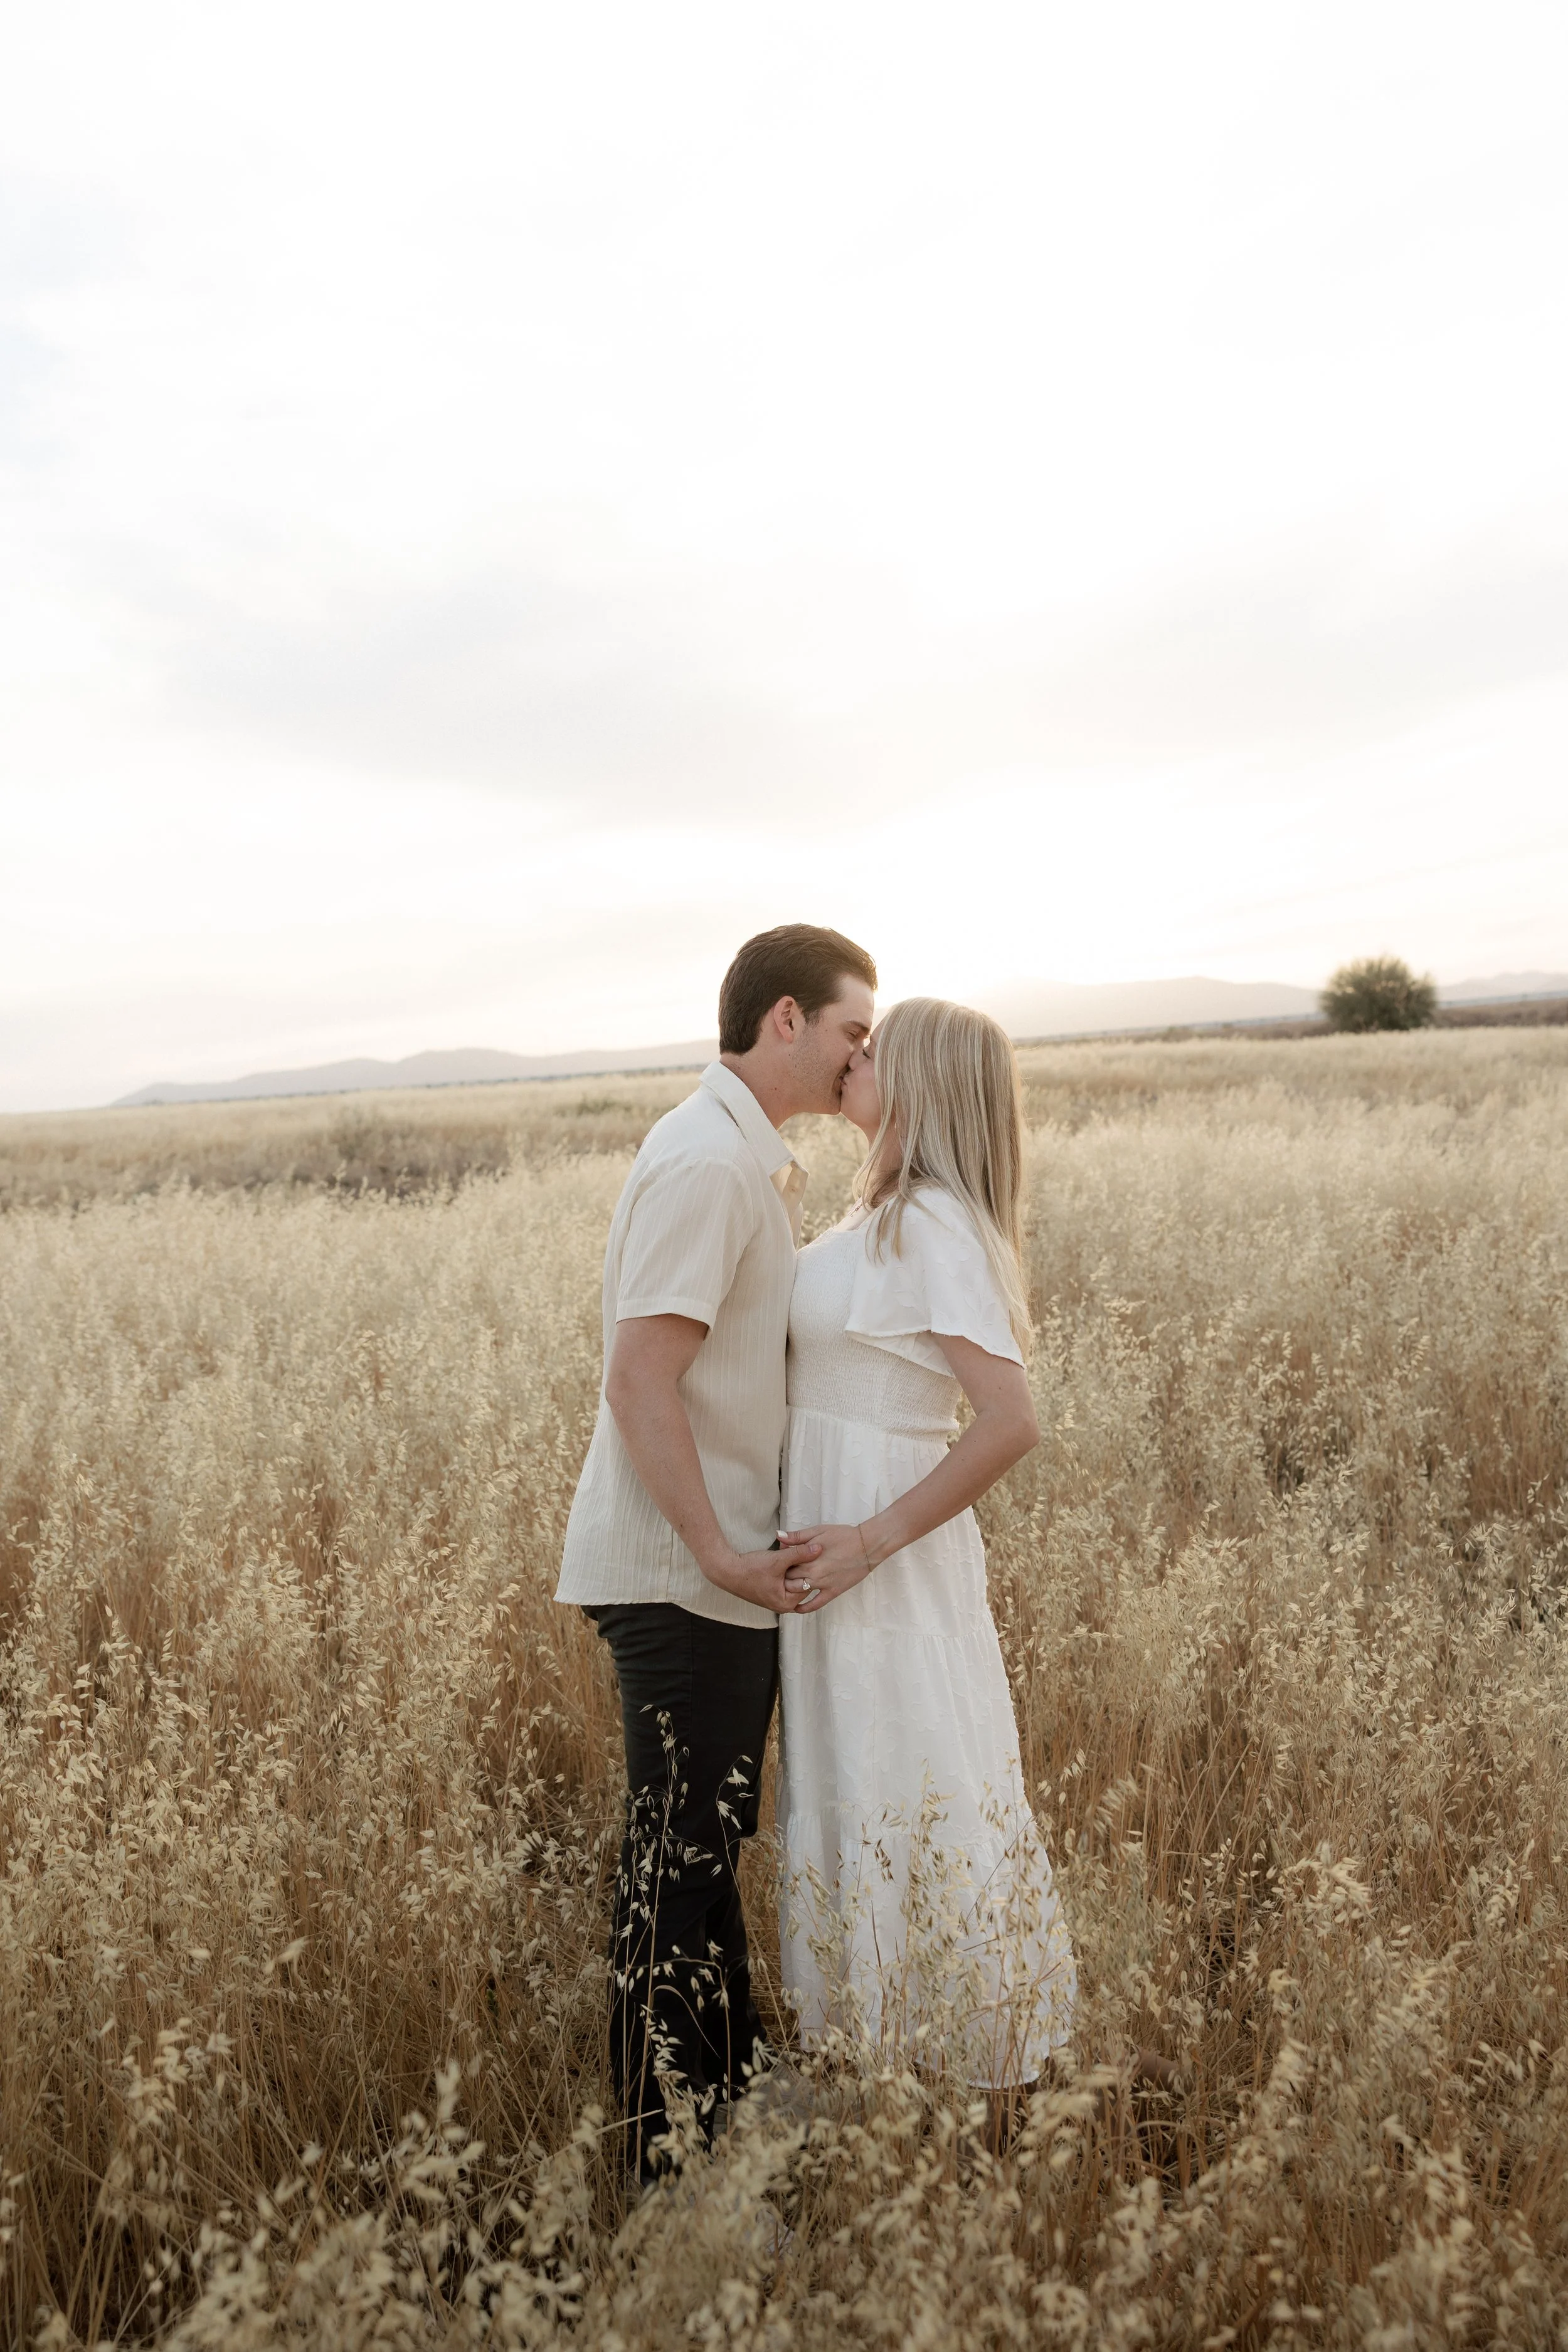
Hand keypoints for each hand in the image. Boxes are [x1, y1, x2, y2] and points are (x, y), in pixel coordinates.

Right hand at [702, 1538, 821, 1614]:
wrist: (726, 1570)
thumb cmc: (749, 1570)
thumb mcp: (778, 1560)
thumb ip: (799, 1553)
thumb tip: (818, 1548)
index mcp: (787, 1603)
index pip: (809, 1584)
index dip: (808, 1567)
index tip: (805, 1554)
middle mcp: (783, 1605)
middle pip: (801, 1582)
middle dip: (800, 1566)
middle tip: (795, 1552)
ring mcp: (776, 1599)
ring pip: (792, 1579)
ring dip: (791, 1566)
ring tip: (785, 1553)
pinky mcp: (770, 1591)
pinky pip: (784, 1579)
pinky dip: (784, 1568)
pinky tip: (781, 1556)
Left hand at [778, 1523, 879, 1611]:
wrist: (866, 1546)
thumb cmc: (843, 1536)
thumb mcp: (818, 1531)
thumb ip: (797, 1537)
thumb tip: (779, 1536)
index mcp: (807, 1557)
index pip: (785, 1563)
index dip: (781, 1563)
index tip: (782, 1562)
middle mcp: (812, 1572)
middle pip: (788, 1578)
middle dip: (784, 1576)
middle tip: (783, 1574)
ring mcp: (822, 1584)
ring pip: (797, 1591)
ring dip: (791, 1590)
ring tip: (788, 1587)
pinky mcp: (833, 1591)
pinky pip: (815, 1604)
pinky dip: (805, 1608)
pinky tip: (797, 1608)